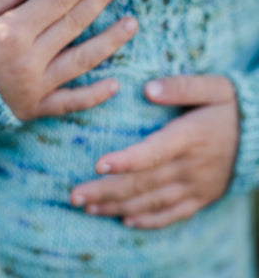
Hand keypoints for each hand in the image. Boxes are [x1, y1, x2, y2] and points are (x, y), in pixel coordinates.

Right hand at [0, 0, 137, 121]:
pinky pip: (69, 103)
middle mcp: (30, 59)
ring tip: (132, 23)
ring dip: (110, 42)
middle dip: (99, 0)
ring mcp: (36, 87)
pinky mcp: (36, 108)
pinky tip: (115, 84)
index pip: (57, 1)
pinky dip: (93, 95)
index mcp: (13, 32)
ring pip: (81, 61)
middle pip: (73, 24)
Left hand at [71, 75, 238, 228]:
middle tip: (75, 196)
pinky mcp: (201, 197)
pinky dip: (148, 220)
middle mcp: (190, 167)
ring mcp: (196, 186)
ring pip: (152, 202)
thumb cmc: (232, 106)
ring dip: (119, 207)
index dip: (125, 160)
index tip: (96, 164)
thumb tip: (147, 89)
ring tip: (89, 208)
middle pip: (143, 183)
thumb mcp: (214, 87)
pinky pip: (173, 214)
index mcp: (190, 137)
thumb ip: (181, 86)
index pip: (153, 152)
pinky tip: (126, 221)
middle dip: (107, 191)